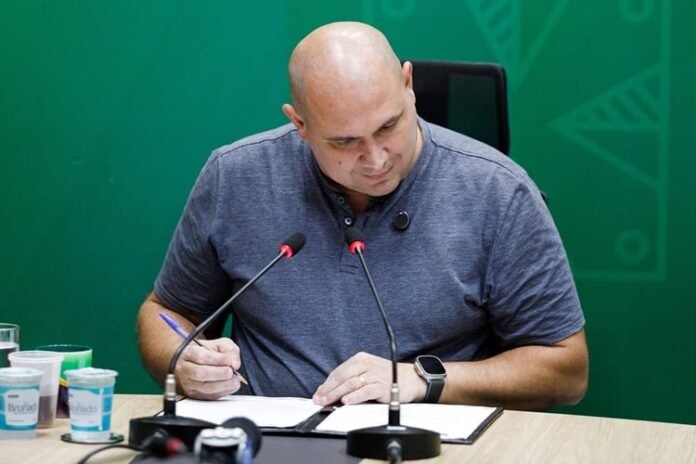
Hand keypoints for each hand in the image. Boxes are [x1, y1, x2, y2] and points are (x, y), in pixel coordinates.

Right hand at [175, 338, 241, 399]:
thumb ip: (229, 350)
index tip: (229, 360)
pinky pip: (210, 396)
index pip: (200, 356)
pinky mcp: (195, 395)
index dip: (217, 359)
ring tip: (233, 378)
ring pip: (205, 388)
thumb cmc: (207, 353)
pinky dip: (223, 391)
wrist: (194, 363)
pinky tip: (229, 385)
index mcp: (189, 353)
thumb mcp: (220, 344)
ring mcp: (188, 384)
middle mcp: (185, 369)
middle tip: (231, 371)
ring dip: (224, 384)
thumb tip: (234, 364)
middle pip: (200, 373)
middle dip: (220, 373)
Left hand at [312, 352, 426, 405]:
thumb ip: (349, 379)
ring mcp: (374, 374)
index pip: (338, 372)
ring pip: (351, 384)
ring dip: (337, 394)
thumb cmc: (386, 377)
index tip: (317, 394)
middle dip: (328, 390)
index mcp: (360, 359)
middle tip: (319, 400)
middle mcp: (366, 364)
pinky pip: (365, 391)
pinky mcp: (382, 385)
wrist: (410, 379)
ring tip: (327, 402)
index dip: (326, 384)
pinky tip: (346, 401)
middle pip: (342, 377)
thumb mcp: (366, 373)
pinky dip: (354, 396)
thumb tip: (328, 389)